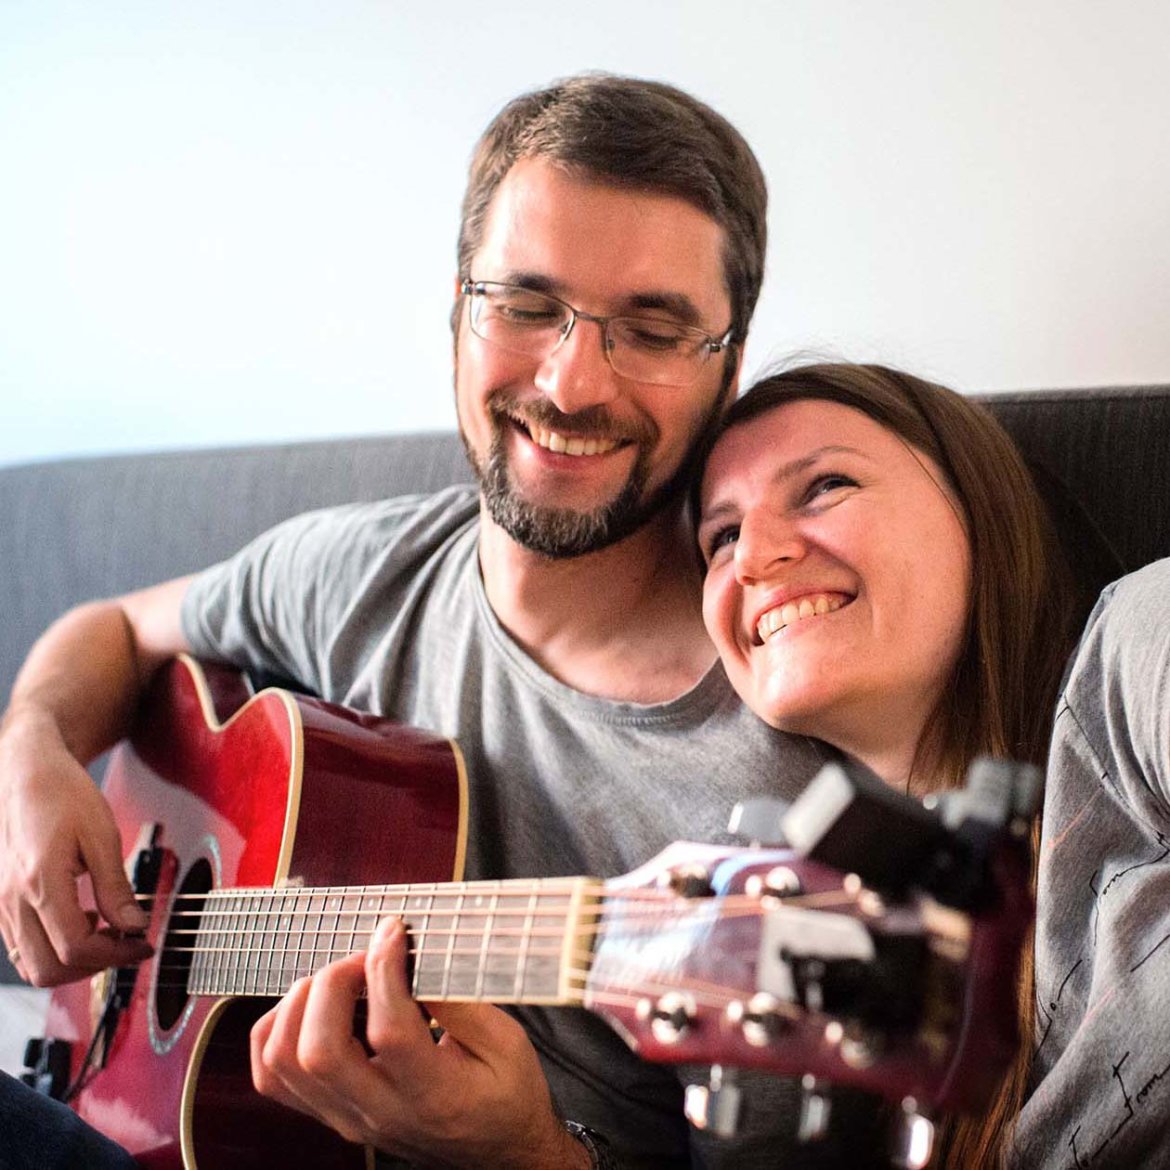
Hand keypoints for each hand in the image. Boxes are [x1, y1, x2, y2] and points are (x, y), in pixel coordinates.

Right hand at [0, 708, 150, 985]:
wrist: (25, 775)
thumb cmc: (64, 796)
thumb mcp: (101, 835)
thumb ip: (116, 886)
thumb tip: (135, 926)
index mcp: (40, 883)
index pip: (75, 948)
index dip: (116, 955)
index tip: (143, 944)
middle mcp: (13, 902)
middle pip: (49, 970)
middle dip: (95, 966)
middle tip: (128, 943)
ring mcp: (2, 906)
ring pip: (32, 966)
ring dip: (73, 963)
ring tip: (107, 932)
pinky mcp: (2, 905)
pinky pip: (22, 949)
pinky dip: (53, 951)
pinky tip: (83, 922)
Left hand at [251, 917, 590, 1168]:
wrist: (498, 1151)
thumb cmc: (507, 1093)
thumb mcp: (507, 1042)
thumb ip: (460, 1001)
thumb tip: (413, 957)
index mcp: (435, 1096)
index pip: (389, 1033)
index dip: (384, 971)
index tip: (394, 932)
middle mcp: (382, 1114)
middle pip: (320, 1052)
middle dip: (332, 984)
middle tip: (366, 956)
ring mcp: (348, 1119)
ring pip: (286, 1065)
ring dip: (301, 1004)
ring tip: (341, 978)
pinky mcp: (331, 1116)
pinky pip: (273, 1079)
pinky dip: (277, 1031)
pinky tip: (310, 1005)